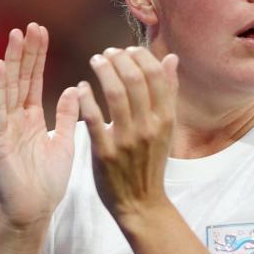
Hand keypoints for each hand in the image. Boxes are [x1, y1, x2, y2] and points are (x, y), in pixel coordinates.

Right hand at [0, 23, 79, 231]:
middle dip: (25, 52)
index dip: (37, 56)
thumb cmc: (46, 183)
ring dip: (10, 62)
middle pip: (20, 78)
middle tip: (31, 25)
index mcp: (31, 119)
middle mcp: (15, 119)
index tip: (41, 31)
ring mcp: (4, 128)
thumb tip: (71, 89)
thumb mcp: (63, 143)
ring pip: (7, 88)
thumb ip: (65, 116)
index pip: (34, 80)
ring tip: (15, 36)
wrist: (33, 213)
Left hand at [77, 46, 178, 226]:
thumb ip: (168, 92)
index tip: (128, 49)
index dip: (141, 56)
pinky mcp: (105, 152)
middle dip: (119, 59)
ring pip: (115, 94)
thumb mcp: (166, 127)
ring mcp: (127, 140)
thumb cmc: (151, 162)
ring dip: (104, 71)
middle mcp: (148, 126)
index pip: (156, 76)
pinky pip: (94, 118)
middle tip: (107, 53)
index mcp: (165, 119)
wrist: (141, 203)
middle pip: (135, 80)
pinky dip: (86, 98)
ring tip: (96, 61)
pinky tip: (81, 87)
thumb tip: (172, 58)